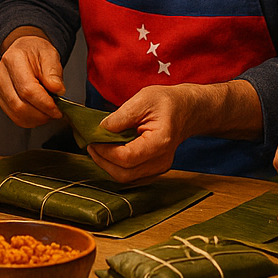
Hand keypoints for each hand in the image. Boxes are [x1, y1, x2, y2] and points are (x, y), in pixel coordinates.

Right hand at [0, 33, 64, 127]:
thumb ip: (54, 72)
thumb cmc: (35, 51)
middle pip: (19, 105)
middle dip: (41, 114)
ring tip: (48, 112)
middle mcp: (1, 75)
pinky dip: (29, 120)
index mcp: (13, 60)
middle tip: (55, 112)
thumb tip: (57, 89)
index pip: (28, 90)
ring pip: (16, 114)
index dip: (44, 104)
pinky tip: (39, 114)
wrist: (23, 50)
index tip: (57, 109)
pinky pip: (14, 117)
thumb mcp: (50, 54)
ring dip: (36, 119)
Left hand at [85, 84, 203, 182]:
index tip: (93, 140)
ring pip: (127, 179)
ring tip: (98, 148)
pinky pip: (131, 177)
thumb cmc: (166, 103)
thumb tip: (101, 129)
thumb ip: (121, 116)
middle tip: (91, 145)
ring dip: (108, 166)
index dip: (105, 152)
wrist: (185, 111)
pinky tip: (110, 154)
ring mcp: (159, 168)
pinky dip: (117, 168)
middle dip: (103, 161)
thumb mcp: (143, 99)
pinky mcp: (154, 171)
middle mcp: (162, 161)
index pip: (127, 158)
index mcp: (161, 141)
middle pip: (125, 174)